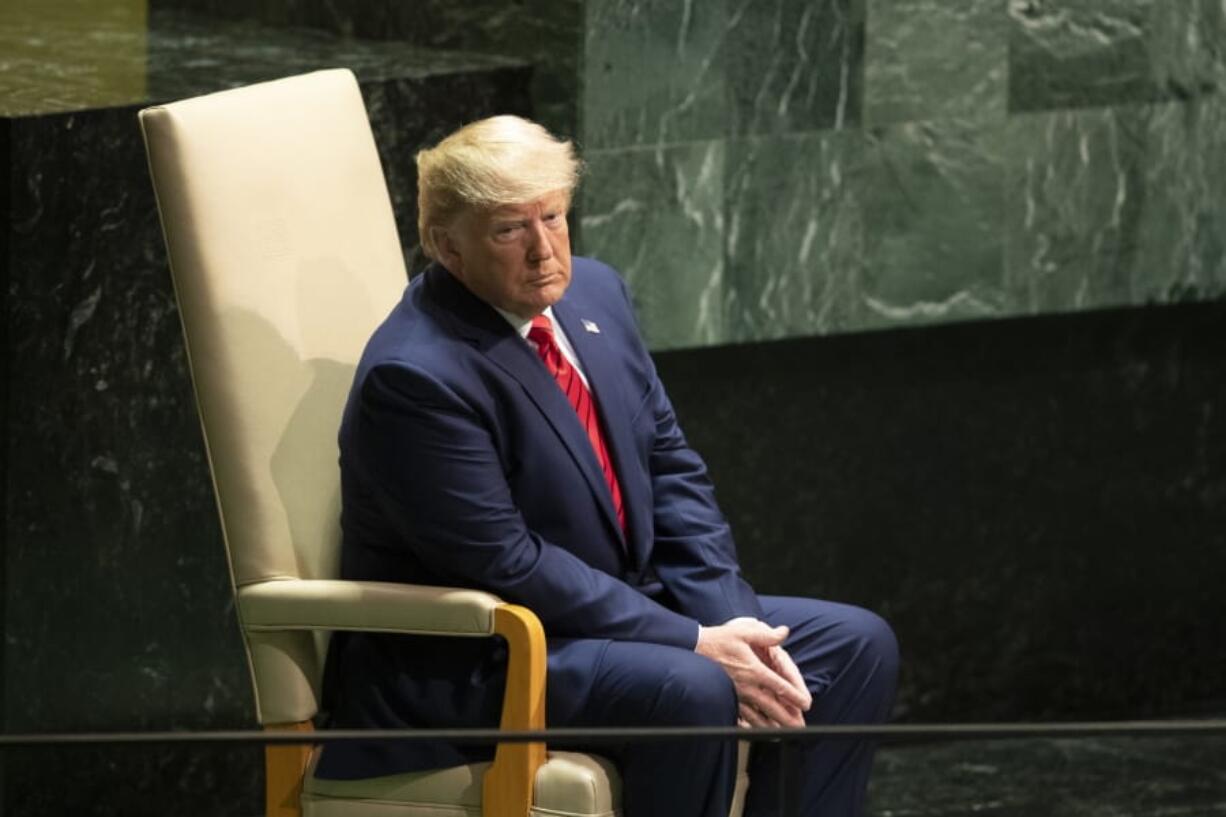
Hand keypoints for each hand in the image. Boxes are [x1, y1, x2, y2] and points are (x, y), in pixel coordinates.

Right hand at [695, 617, 811, 727]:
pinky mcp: (728, 698)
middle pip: (771, 706)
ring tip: (783, 734)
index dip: (794, 696)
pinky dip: (752, 726)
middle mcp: (746, 686)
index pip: (779, 686)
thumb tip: (784, 632)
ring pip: (757, 715)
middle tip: (799, 728)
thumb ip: (766, 635)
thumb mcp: (743, 632)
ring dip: (772, 726)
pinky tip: (757, 730)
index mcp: (753, 670)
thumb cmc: (718, 641)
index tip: (805, 704)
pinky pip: (742, 716)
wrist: (694, 649)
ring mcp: (736, 695)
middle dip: (787, 719)